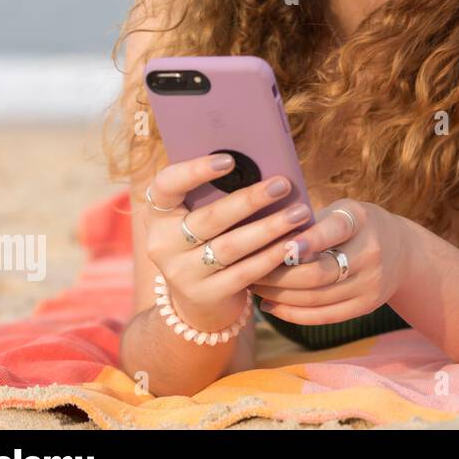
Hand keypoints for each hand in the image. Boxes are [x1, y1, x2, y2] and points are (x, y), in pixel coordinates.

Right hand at [140, 154, 313, 330]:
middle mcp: (163, 243)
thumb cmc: (209, 238)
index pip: (166, 186)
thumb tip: (262, 165)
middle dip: (250, 200)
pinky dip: (271, 256)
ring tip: (300, 212)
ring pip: (230, 246)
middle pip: (210, 218)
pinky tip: (294, 243)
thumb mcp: (200, 215)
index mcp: (158, 214)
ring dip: (269, 228)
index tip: (229, 160)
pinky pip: (244, 272)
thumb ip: (217, 193)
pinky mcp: (205, 295)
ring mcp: (181, 273)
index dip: (194, 171)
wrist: (200, 297)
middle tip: (283, 184)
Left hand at [250, 199, 410, 325]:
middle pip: (319, 273)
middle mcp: (371, 252)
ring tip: (254, 286)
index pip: (334, 232)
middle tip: (248, 270)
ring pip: (316, 298)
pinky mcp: (367, 306)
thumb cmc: (355, 225)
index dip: (309, 241)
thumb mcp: (341, 210)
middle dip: (278, 275)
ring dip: (279, 295)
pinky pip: (324, 316)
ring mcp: (371, 283)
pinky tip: (270, 305)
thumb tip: (260, 229)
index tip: (281, 246)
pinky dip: (292, 313)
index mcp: (362, 220)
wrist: (402, 250)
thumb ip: (310, 220)